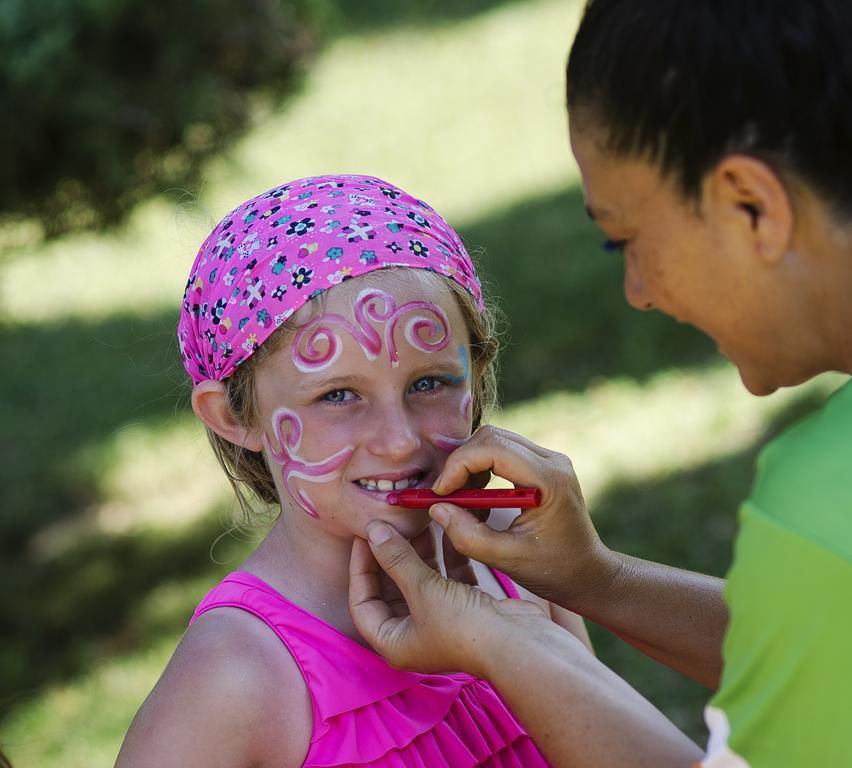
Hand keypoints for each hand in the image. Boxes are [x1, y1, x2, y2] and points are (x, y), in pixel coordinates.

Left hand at [349, 521, 546, 676]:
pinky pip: (448, 578)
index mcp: (393, 642)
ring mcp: (441, 621)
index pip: (362, 602)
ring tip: (418, 520)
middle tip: (390, 524)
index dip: (360, 568)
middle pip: (392, 589)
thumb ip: (396, 558)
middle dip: (392, 555)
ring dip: (420, 552)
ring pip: (422, 580)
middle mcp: (414, 635)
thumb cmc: (463, 626)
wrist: (517, 643)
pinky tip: (447, 531)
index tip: (365, 536)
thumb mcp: (422, 589)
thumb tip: (373, 530)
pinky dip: (447, 556)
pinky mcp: (466, 608)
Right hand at [430, 425, 619, 610]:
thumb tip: (437, 508)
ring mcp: (549, 459)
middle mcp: (552, 461)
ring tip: (460, 500)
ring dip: (469, 465)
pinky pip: (502, 452)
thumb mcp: (506, 559)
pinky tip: (477, 500)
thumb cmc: (553, 570)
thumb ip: (468, 535)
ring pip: (494, 441)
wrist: (588, 573)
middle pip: (491, 437)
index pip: (493, 449)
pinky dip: (481, 469)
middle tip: (443, 495)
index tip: (440, 493)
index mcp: (549, 480)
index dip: (458, 465)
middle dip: (460, 462)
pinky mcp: (542, 465)